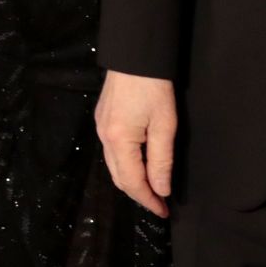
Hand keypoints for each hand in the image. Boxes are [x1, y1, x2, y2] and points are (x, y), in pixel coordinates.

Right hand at [95, 72, 176, 216]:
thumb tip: (160, 190)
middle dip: (138, 194)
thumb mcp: (165, 125)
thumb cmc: (154, 88)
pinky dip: (124, 166)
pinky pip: (111, 152)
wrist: (135, 55)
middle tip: (159, 204)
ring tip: (151, 189)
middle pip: (119, 178)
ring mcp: (100, 127)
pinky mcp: (102, 119)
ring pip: (113, 166)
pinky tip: (138, 165)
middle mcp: (104, 137)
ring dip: (131, 181)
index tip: (164, 211)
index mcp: (119, 141)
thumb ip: (161, 161)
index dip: (148, 200)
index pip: (133, 182)